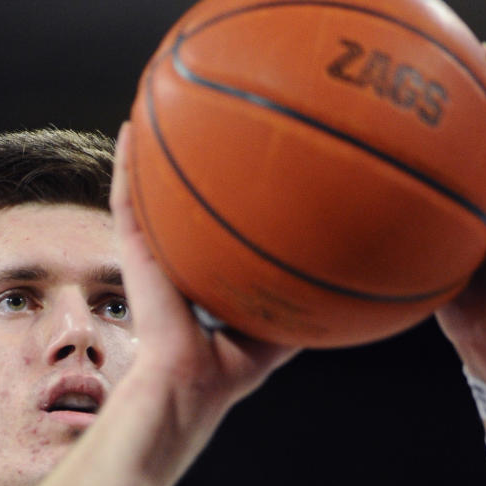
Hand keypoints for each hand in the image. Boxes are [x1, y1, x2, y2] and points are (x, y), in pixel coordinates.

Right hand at [110, 122, 298, 440]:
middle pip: (182, 194)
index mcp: (210, 268)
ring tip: (161, 102)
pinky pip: (126, 201)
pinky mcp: (134, 253)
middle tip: (207, 111)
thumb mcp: (285, 327)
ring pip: (149, 188)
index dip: (231, 185)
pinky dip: (125, 165)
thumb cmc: (234, 366)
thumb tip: (360, 273)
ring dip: (153, 148)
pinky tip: (131, 128)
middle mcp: (181, 253)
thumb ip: (314, 300)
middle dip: (193, 154)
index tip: (252, 149)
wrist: (191, 383)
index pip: (216, 218)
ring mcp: (154, 250)